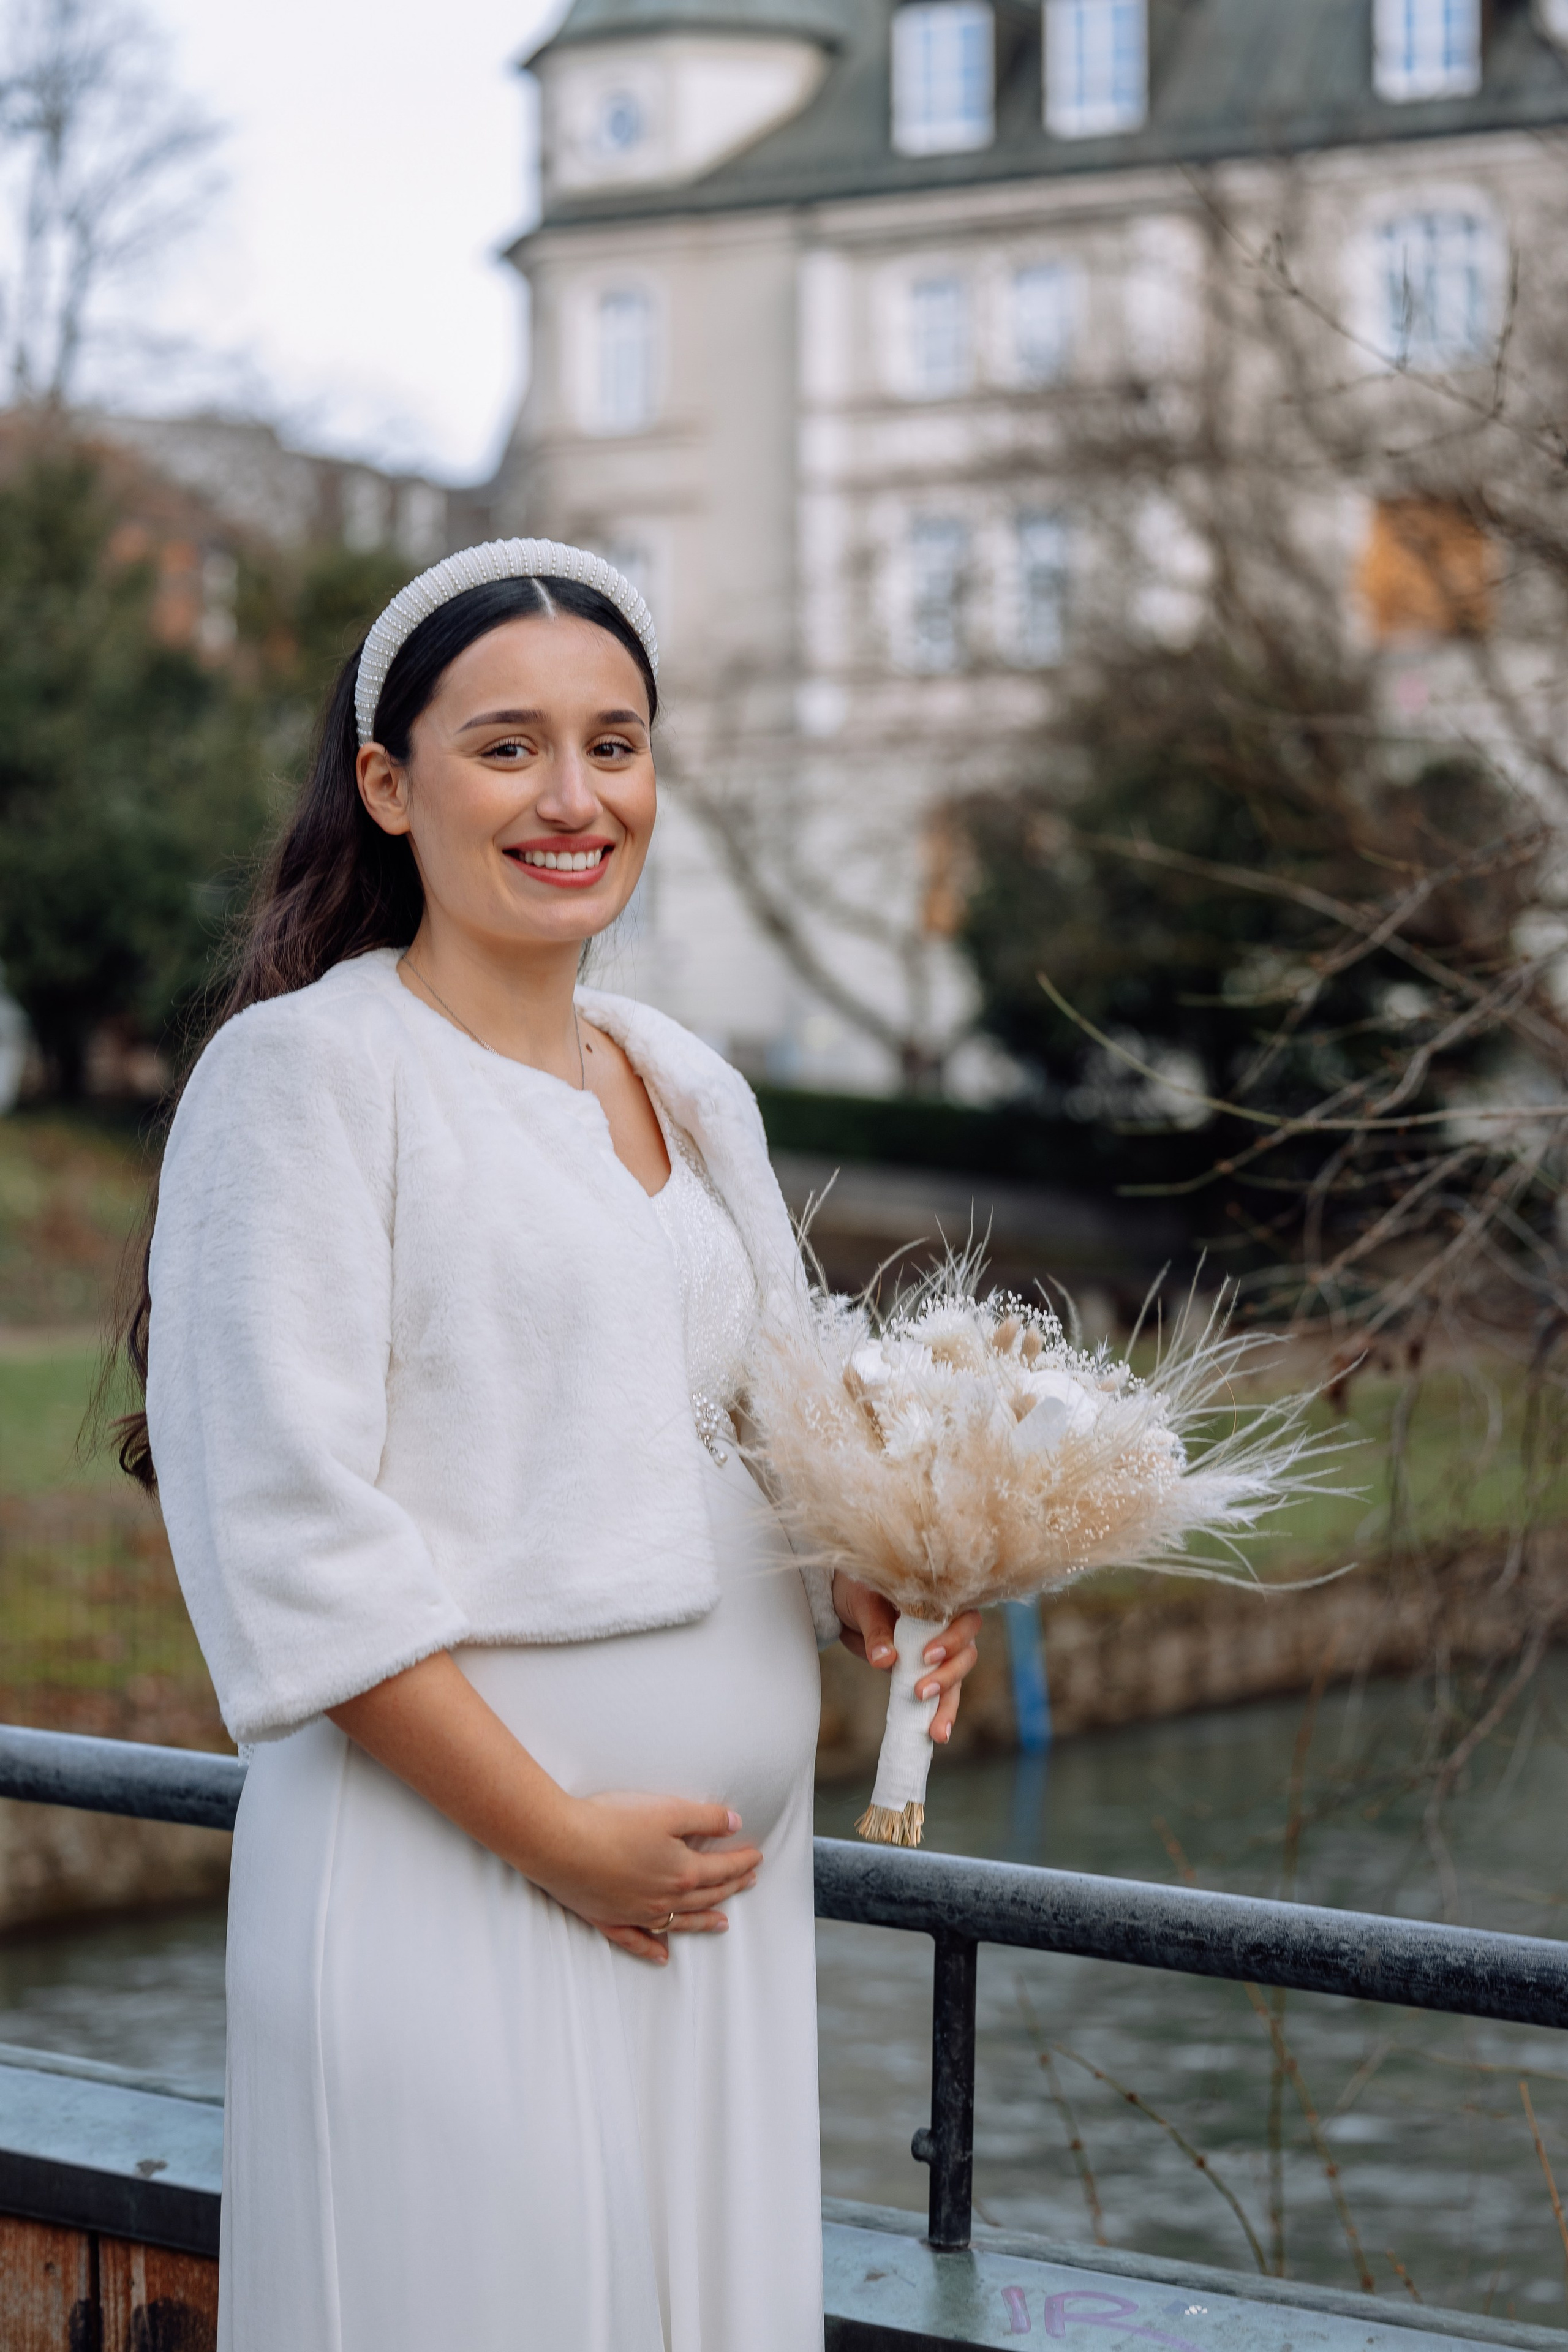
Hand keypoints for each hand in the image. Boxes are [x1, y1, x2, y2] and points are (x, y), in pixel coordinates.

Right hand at [536, 1790, 763, 1967]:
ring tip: (723, 1923)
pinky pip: (637, 1942)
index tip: (757, 1858)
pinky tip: (663, 1956)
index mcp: (682, 1872)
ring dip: (703, 1921)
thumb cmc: (611, 1822)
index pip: (722, 1869)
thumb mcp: (667, 1810)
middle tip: (748, 1882)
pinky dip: (653, 1950)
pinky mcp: (609, 1919)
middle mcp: (664, 1899)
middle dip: (730, 1887)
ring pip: (679, 1921)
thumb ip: (706, 1818)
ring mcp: (636, 1914)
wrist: (559, 1844)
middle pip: (706, 1895)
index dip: (742, 1862)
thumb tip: (736, 1824)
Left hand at [831, 1576, 981, 1745]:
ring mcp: (939, 1650)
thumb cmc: (860, 1591)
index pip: (964, 1620)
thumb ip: (876, 1631)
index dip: (952, 1640)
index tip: (927, 1656)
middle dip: (948, 1676)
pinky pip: (940, 1693)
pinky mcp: (925, 1671)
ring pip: (957, 1678)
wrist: (845, 1604)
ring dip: (947, 1703)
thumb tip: (884, 1660)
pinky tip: (935, 1734)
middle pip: (966, 1653)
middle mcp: (947, 1626)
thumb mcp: (865, 1605)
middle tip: (922, 1692)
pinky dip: (939, 1713)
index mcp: (940, 1601)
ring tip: (936, 1731)